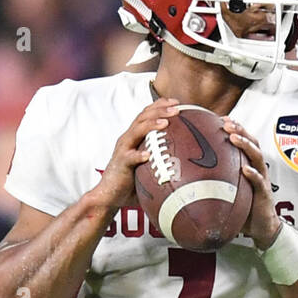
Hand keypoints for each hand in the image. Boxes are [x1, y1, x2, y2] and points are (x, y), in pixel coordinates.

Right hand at [91, 99, 180, 213]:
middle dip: (160, 109)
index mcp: (134, 137)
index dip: (160, 105)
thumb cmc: (132, 182)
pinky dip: (139, 155)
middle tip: (177, 108)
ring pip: (136, 131)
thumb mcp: (149, 167)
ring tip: (166, 123)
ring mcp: (123, 149)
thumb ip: (163, 161)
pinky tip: (148, 155)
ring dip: (151, 125)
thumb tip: (189, 166)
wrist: (109, 195)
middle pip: (143, 117)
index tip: (177, 102)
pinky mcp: (120, 163)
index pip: (146, 114)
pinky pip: (130, 157)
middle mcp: (128, 139)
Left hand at [223, 119, 280, 249]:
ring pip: (257, 156)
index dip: (233, 128)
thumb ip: (210, 184)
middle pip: (251, 142)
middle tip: (225, 123)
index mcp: (248, 165)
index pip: (242, 141)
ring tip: (234, 138)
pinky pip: (259, 182)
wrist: (261, 228)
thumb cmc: (242, 208)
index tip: (219, 118)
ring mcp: (262, 179)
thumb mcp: (225, 192)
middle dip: (239, 129)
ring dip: (245, 145)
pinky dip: (253, 174)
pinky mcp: (264, 193)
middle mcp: (256, 168)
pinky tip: (245, 170)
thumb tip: (182, 182)